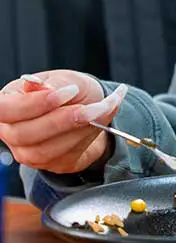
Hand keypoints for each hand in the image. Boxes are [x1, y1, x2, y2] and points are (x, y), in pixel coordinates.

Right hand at [0, 71, 126, 175]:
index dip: (33, 104)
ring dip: (76, 131)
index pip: (4, 109)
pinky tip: (97, 123)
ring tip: (99, 111)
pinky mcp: (45, 164)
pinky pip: (61, 158)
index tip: (68, 92)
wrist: (91, 110)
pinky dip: (83, 139)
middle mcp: (10, 129)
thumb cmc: (72, 90)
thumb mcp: (68, 78)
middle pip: (23, 133)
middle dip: (61, 120)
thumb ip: (53, 83)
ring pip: (43, 150)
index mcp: (9, 100)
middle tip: (89, 106)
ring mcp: (25, 150)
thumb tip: (32, 84)